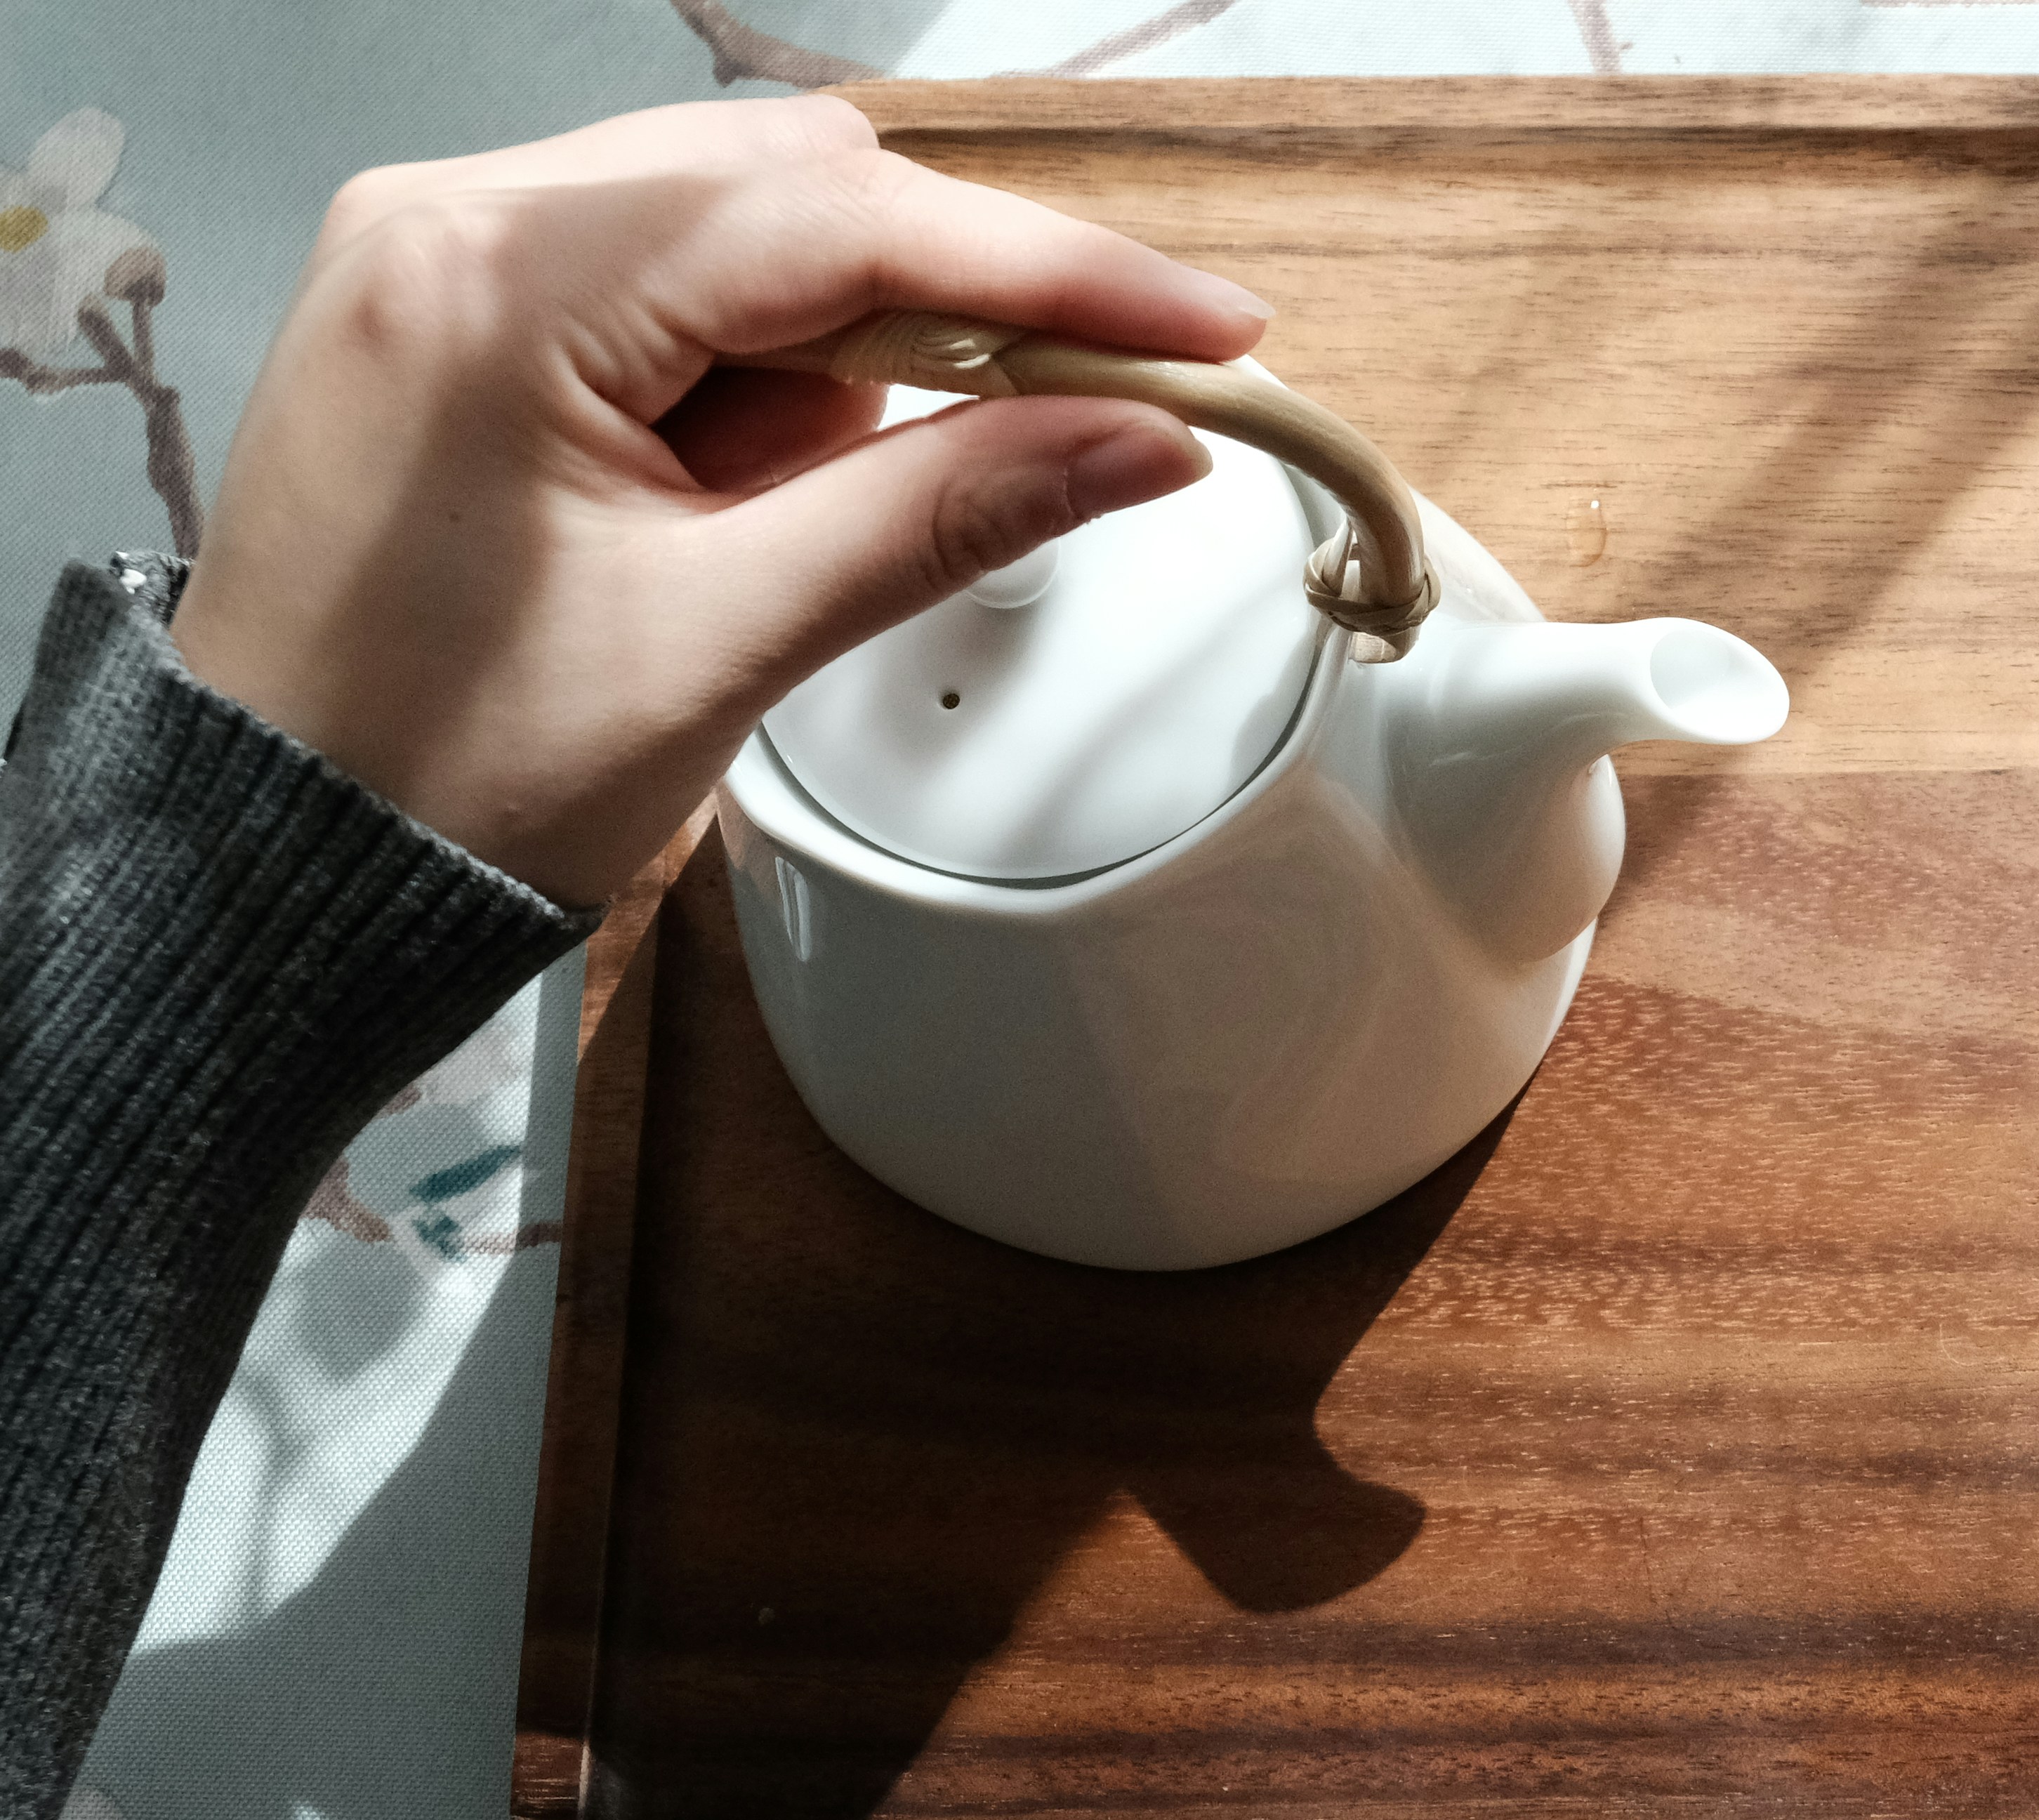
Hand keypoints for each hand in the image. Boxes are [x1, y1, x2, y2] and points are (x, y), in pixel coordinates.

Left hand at [169, 97, 1265, 907]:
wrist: (277, 861)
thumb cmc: (455, 775)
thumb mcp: (731, 639)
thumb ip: (950, 507)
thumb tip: (1146, 437)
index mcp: (495, 284)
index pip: (839, 219)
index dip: (1051, 269)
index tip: (1210, 327)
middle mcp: (454, 220)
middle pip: (798, 188)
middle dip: (948, 309)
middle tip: (1073, 424)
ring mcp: (446, 255)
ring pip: (747, 229)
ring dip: (842, 358)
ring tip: (786, 525)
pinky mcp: (461, 311)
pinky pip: (672, 287)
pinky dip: (759, 378)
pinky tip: (738, 493)